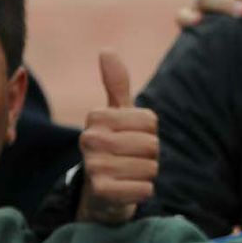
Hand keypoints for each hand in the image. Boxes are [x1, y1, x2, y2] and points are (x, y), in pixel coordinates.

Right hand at [75, 52, 159, 225]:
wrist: (102, 192)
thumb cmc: (115, 147)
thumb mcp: (117, 115)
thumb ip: (116, 84)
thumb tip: (106, 50)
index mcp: (96, 117)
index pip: (150, 121)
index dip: (150, 132)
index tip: (132, 138)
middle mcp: (89, 139)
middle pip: (152, 145)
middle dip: (150, 156)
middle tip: (132, 160)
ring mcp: (93, 166)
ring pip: (150, 167)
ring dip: (147, 174)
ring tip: (130, 174)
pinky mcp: (101, 192)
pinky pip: (144, 188)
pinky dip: (144, 191)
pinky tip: (129, 190)